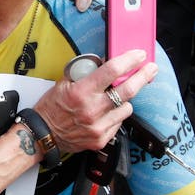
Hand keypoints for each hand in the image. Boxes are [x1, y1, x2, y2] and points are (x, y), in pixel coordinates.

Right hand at [31, 50, 157, 154]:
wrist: (44, 134)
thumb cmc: (52, 107)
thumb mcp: (63, 83)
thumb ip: (85, 73)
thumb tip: (105, 62)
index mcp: (82, 91)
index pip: (112, 70)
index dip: (130, 60)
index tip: (139, 55)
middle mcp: (92, 109)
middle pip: (128, 90)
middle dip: (143, 76)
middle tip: (151, 69)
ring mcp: (98, 126)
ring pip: (127, 108)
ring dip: (125, 100)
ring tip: (116, 98)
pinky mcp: (101, 138)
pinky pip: (119, 123)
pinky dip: (116, 115)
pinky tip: (107, 113)